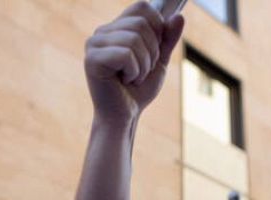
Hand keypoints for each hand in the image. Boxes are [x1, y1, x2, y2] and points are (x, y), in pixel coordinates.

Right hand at [85, 2, 184, 123]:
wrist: (125, 117)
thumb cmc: (138, 90)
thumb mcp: (158, 61)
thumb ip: (167, 39)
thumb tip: (179, 16)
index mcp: (116, 28)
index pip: (142, 7)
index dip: (157, 27)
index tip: (153, 51)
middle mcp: (102, 32)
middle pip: (141, 23)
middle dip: (151, 51)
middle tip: (141, 70)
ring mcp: (94, 44)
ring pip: (134, 39)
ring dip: (143, 64)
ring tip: (133, 77)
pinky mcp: (91, 59)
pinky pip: (125, 54)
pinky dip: (134, 71)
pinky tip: (124, 81)